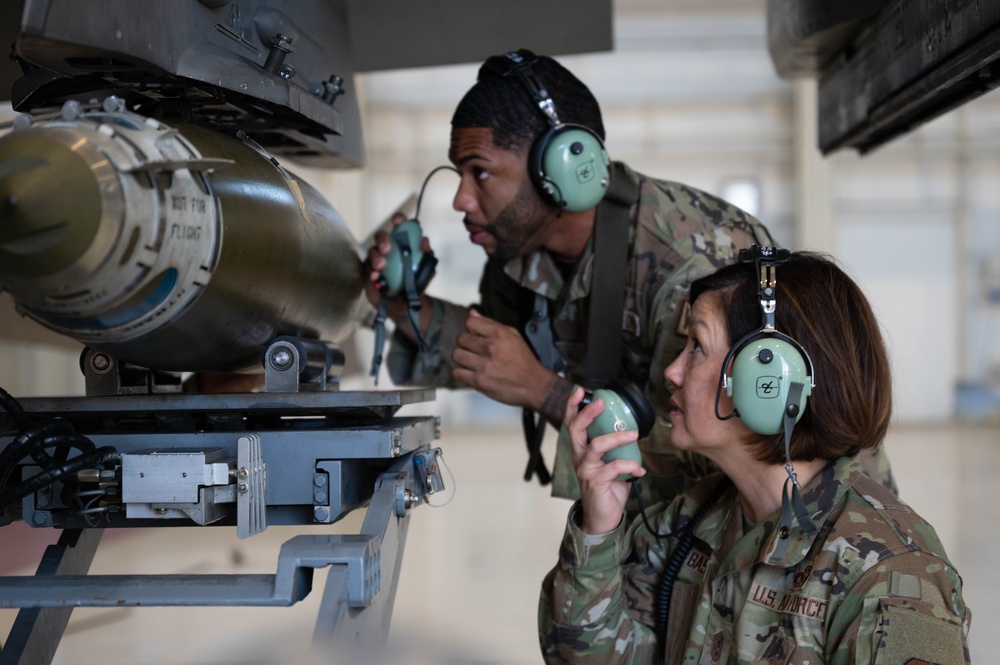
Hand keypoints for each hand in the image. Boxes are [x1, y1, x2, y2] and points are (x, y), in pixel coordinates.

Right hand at [364, 213, 433, 308]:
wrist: (407, 303)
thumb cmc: (416, 282)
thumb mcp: (427, 269)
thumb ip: (427, 255)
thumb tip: (424, 241)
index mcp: (402, 244)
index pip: (400, 227)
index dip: (398, 220)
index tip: (398, 221)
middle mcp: (388, 249)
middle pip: (381, 236)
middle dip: (382, 240)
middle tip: (386, 249)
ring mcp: (377, 260)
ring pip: (372, 251)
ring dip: (375, 257)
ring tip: (380, 267)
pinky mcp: (369, 272)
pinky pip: (366, 268)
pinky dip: (371, 272)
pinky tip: (376, 277)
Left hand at [452, 310, 555, 409]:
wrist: (534, 385)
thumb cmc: (524, 361)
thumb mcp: (512, 336)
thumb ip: (490, 323)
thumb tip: (472, 312)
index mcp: (500, 334)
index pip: (470, 322)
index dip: (471, 329)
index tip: (476, 335)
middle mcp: (491, 347)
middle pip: (461, 338)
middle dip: (466, 344)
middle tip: (475, 350)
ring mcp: (484, 365)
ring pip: (456, 355)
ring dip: (462, 358)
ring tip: (472, 361)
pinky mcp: (479, 381)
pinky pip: (457, 373)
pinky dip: (462, 373)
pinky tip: (471, 372)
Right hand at [565, 387, 644, 534]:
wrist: (602, 517)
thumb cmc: (607, 487)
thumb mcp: (609, 463)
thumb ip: (615, 448)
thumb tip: (632, 430)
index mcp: (580, 449)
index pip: (571, 423)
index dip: (572, 406)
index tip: (580, 390)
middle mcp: (579, 457)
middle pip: (576, 429)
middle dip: (588, 413)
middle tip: (602, 402)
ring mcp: (585, 469)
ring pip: (596, 446)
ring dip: (616, 437)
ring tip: (634, 434)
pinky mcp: (595, 482)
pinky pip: (614, 468)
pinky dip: (630, 466)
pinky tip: (640, 470)